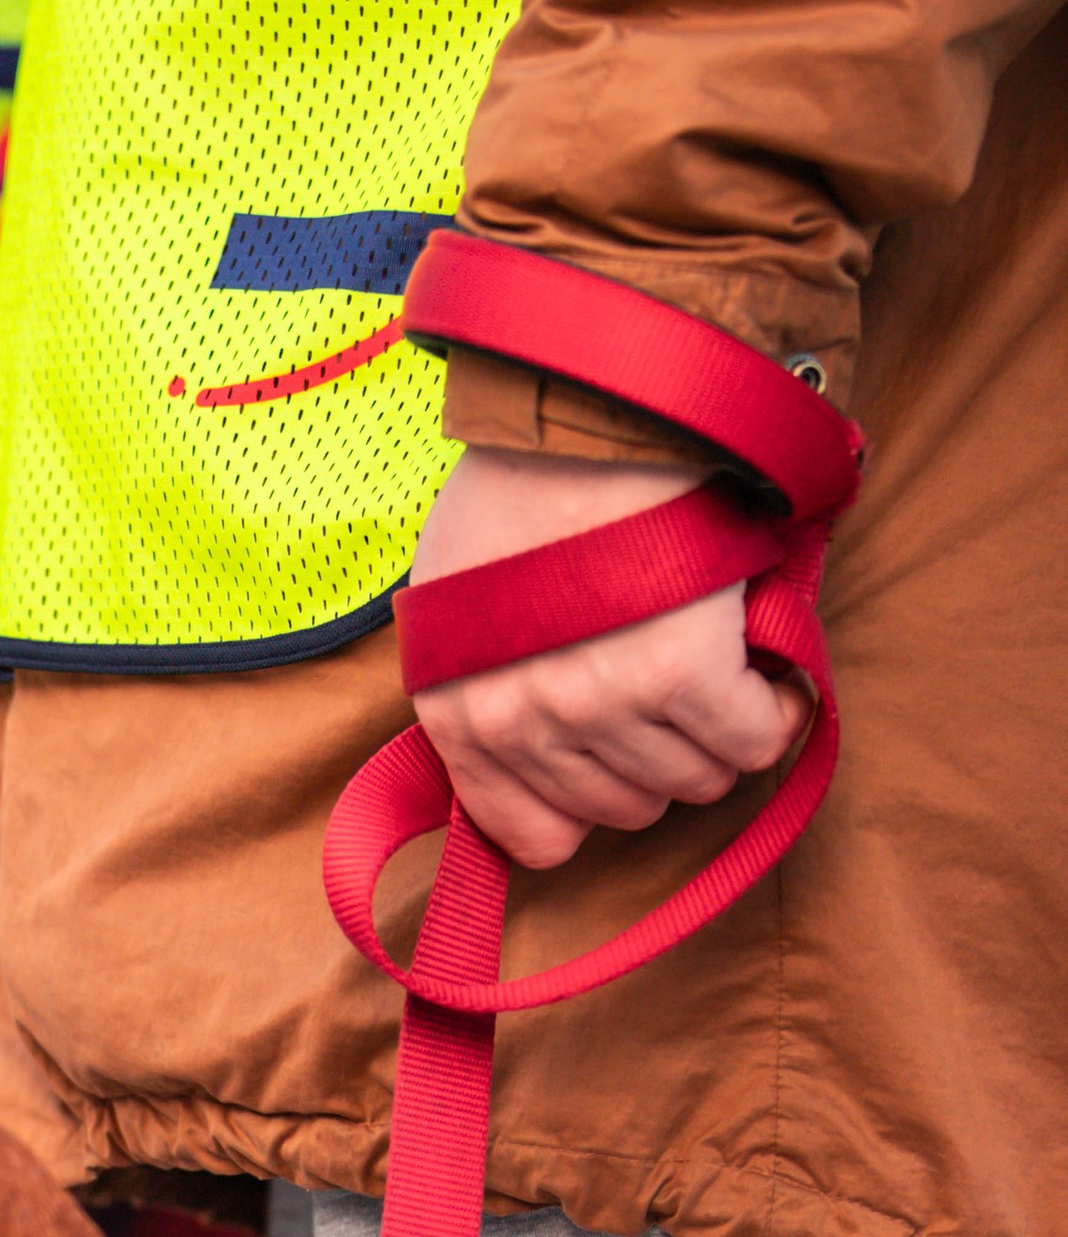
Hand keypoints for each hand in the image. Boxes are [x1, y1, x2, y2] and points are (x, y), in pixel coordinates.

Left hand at [408, 447, 803, 867]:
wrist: (593, 401)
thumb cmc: (528, 484)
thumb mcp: (458, 601)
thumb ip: (484, 684)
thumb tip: (541, 741)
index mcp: (461, 716)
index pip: (532, 835)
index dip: (589, 802)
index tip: (618, 759)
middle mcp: (523, 721)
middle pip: (623, 807)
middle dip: (659, 761)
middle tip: (678, 699)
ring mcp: (601, 702)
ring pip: (691, 781)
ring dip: (720, 739)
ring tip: (723, 677)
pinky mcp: (681, 672)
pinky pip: (752, 741)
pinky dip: (777, 717)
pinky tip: (773, 680)